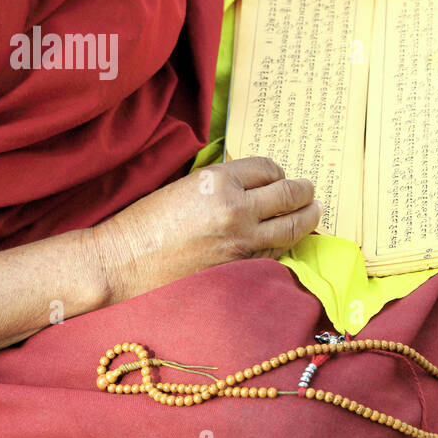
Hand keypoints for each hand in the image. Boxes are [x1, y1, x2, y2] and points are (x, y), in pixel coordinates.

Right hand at [90, 157, 320, 302]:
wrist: (123, 261)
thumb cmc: (146, 222)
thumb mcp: (186, 185)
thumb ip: (223, 183)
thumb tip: (255, 183)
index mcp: (219, 181)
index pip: (268, 169)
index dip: (277, 172)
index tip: (279, 177)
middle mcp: (236, 209)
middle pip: (289, 195)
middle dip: (305, 192)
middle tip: (311, 192)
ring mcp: (241, 242)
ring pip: (292, 227)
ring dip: (308, 217)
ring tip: (314, 212)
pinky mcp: (241, 268)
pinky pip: (277, 252)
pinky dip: (287, 243)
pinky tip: (290, 238)